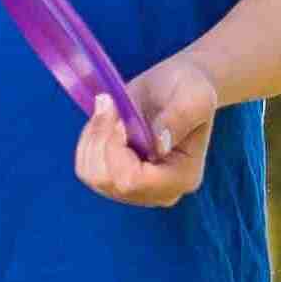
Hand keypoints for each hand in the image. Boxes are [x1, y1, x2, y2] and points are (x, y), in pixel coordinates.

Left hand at [75, 56, 216, 208]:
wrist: (176, 88)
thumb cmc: (189, 88)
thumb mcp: (194, 94)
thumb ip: (180, 117)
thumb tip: (159, 146)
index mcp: (182, 177)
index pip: (133, 181)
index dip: (116, 150)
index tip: (121, 119)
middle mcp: (159, 193)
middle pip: (109, 181)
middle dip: (101, 139)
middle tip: (111, 105)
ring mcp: (136, 191)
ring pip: (93, 176)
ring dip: (93, 138)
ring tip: (109, 110)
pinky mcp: (117, 181)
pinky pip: (86, 169)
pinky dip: (88, 142)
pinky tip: (104, 123)